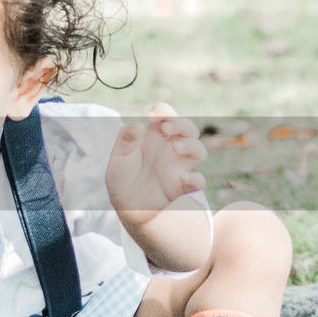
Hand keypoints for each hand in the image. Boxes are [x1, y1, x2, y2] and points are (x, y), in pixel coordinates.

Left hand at [105, 102, 207, 229]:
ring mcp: (179, 166)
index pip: (167, 116)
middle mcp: (171, 148)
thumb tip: (138, 125)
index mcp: (156, 136)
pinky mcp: (181, 186)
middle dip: (181, 124)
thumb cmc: (122, 176)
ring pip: (199, 150)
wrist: (124, 205)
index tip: (150, 117)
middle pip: (189, 128)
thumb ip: (126, 140)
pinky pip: (198, 181)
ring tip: (175, 148)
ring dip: (191, 145)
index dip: (163, 111)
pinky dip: (195, 178)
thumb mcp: (118, 157)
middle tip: (165, 128)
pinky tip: (184, 177)